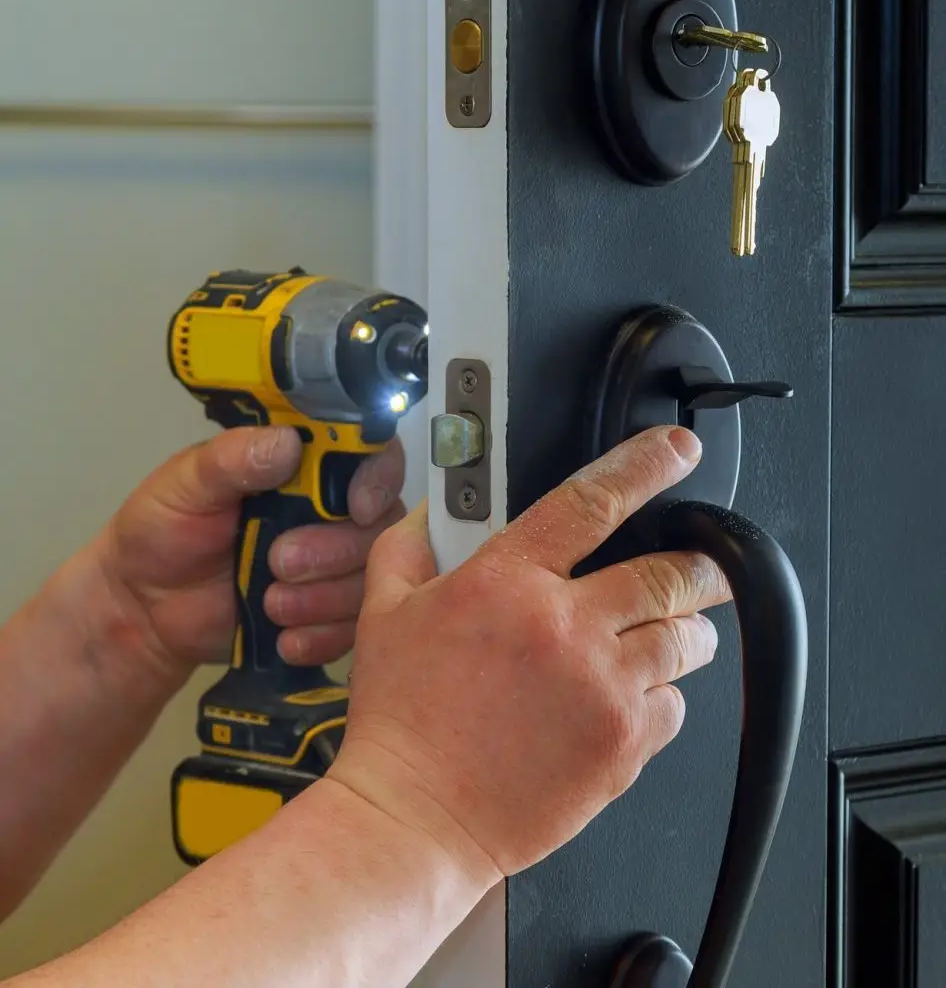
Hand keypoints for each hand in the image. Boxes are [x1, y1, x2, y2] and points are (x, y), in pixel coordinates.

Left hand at [101, 426, 405, 680]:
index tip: (356, 508)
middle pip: (379, 525)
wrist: (143, 611)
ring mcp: (333, 566)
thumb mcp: (185, 485)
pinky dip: (323, 637)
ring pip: (370, 578)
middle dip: (334, 551)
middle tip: (279, 564)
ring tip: (271, 606)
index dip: (378, 479)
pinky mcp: (327, 614)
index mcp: (303, 467)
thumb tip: (287, 443)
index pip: (370, 456)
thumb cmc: (161, 532)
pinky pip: (354, 627)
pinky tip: (285, 640)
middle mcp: (330, 511)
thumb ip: (232, 459)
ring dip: (326, 599)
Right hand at [327, 426, 731, 885]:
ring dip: (685, 629)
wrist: (414, 816)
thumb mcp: (382, 615)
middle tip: (699, 567)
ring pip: (685, 638)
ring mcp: (602, 688)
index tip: (677, 451)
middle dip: (697, 565)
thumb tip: (431, 512)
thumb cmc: (399, 721)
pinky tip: (627, 699)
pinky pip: (676, 705)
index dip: (645, 466)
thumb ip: (409, 546)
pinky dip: (663, 695)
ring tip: (665, 636)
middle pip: (668, 572)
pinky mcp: (623, 745)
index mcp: (507, 581)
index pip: (592, 501)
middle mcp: (565, 626)